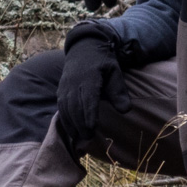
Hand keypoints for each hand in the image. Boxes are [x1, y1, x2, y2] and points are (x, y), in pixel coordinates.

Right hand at [56, 28, 133, 151]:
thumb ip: (119, 91)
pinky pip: (60, 107)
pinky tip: (71, 130)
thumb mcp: (115, 72)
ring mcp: (65, 86)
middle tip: (88, 138)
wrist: (84, 48)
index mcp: (88, 77)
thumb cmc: (103, 63)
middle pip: (75, 106)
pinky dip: (65, 119)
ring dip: (71, 124)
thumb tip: (125, 110)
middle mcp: (73, 82)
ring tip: (79, 138)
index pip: (87, 98)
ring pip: (65, 108)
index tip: (92, 127)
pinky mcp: (60, 90)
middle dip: (80, 123)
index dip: (88, 113)